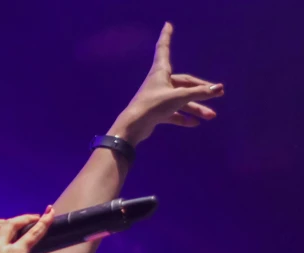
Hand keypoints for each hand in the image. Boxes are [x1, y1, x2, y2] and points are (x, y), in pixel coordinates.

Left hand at [110, 22, 224, 144]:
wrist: (133, 127)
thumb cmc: (153, 106)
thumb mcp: (178, 98)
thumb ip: (198, 93)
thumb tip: (218, 89)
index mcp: (160, 72)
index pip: (164, 48)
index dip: (166, 37)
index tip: (167, 24)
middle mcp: (159, 82)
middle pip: (184, 84)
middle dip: (201, 91)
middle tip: (219, 94)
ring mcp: (158, 98)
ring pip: (181, 101)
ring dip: (196, 108)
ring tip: (211, 116)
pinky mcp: (156, 112)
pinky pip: (173, 113)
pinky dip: (183, 117)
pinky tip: (195, 123)